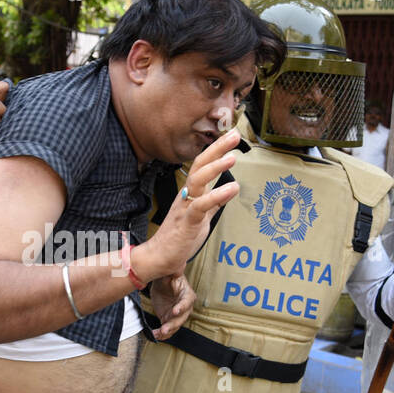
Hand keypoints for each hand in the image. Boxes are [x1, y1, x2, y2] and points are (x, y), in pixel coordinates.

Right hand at [133, 131, 240, 281]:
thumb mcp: (202, 216)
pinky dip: (216, 195)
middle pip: (200, 165)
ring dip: (215, 167)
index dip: (217, 150)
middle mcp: (186, 195)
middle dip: (217, 149)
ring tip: (232, 158)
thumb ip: (214, 202)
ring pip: (198, 180)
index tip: (232, 137)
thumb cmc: (179, 237)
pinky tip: (231, 188)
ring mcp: (185, 207)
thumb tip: (230, 188)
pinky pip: (200, 205)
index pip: (203, 165)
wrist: (159, 257)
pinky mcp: (187, 222)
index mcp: (190, 192)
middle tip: (234, 135)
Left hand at [148, 272, 194, 339]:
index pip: (186, 302)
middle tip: (164, 329)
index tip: (175, 311)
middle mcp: (184, 307)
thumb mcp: (170, 274)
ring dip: (167, 331)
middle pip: (181, 318)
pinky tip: (155, 335)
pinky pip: (167, 329)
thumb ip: (174, 272)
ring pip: (174, 326)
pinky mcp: (169, 319)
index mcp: (187, 295)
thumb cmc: (168, 278)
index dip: (182, 307)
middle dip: (173, 324)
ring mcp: (177, 315)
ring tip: (158, 334)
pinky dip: (162, 334)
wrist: (162, 285)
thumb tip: (180, 265)